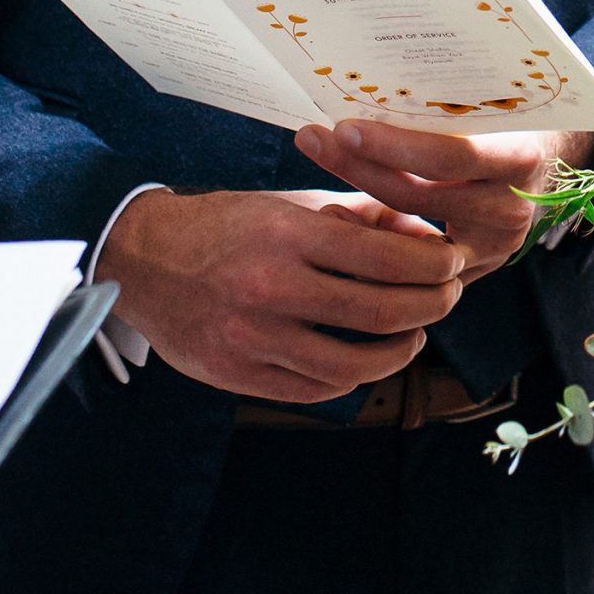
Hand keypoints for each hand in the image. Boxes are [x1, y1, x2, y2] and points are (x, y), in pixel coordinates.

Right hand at [99, 187, 463, 401]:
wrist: (141, 259)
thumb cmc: (225, 226)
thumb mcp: (289, 204)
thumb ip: (357, 216)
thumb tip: (423, 232)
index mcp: (287, 235)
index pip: (384, 257)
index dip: (433, 264)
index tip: (453, 263)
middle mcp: (271, 288)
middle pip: (379, 312)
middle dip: (431, 306)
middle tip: (449, 297)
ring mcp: (252, 338)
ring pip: (352, 364)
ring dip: (399, 351)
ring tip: (415, 334)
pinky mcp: (237, 375)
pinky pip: (313, 389)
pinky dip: (352, 378)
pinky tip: (368, 359)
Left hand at [296, 124, 589, 281]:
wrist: (550, 164)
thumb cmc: (513, 121)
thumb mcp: (493, 108)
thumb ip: (444, 111)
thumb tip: (368, 86)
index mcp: (518, 160)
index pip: (450, 156)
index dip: (394, 146)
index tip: (344, 127)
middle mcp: (509, 210)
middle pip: (418, 195)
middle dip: (358, 167)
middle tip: (313, 140)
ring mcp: (492, 248)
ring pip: (408, 238)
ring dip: (355, 212)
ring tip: (315, 190)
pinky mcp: (474, 271)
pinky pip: (412, 270)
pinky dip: (374, 247)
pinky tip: (337, 225)